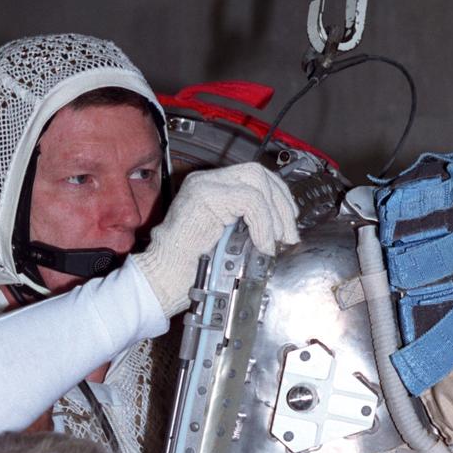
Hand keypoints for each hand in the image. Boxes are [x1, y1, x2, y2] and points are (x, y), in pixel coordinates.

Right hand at [132, 162, 297, 315]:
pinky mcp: (205, 196)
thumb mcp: (228, 240)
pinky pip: (250, 200)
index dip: (278, 196)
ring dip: (274, 214)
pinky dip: (263, 224)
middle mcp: (206, 181)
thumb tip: (280, 229)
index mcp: (211, 188)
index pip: (254, 177)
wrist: (163, 278)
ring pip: (256, 182)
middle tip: (288, 233)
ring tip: (275, 240)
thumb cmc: (190, 268)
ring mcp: (204, 186)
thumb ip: (247, 226)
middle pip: (258, 173)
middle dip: (281, 203)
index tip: (289, 222)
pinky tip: (263, 244)